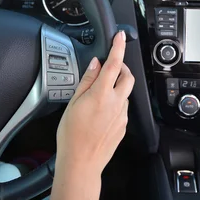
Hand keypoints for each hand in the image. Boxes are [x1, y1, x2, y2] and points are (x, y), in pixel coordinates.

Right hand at [50, 31, 133, 199]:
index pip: (114, 63)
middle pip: (128, 76)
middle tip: (110, 67)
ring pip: (125, 93)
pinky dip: (115, 102)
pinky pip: (123, 108)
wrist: (81, 163)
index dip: (118, 47)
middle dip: (122, 68)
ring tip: (98, 95)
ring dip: (117, 87)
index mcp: (102, 94)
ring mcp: (122, 115)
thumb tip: (95, 64)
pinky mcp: (123, 126)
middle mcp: (116, 103)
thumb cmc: (71, 135)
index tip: (119, 36)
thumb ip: (87, 81)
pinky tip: (100, 111)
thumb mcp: (73, 103)